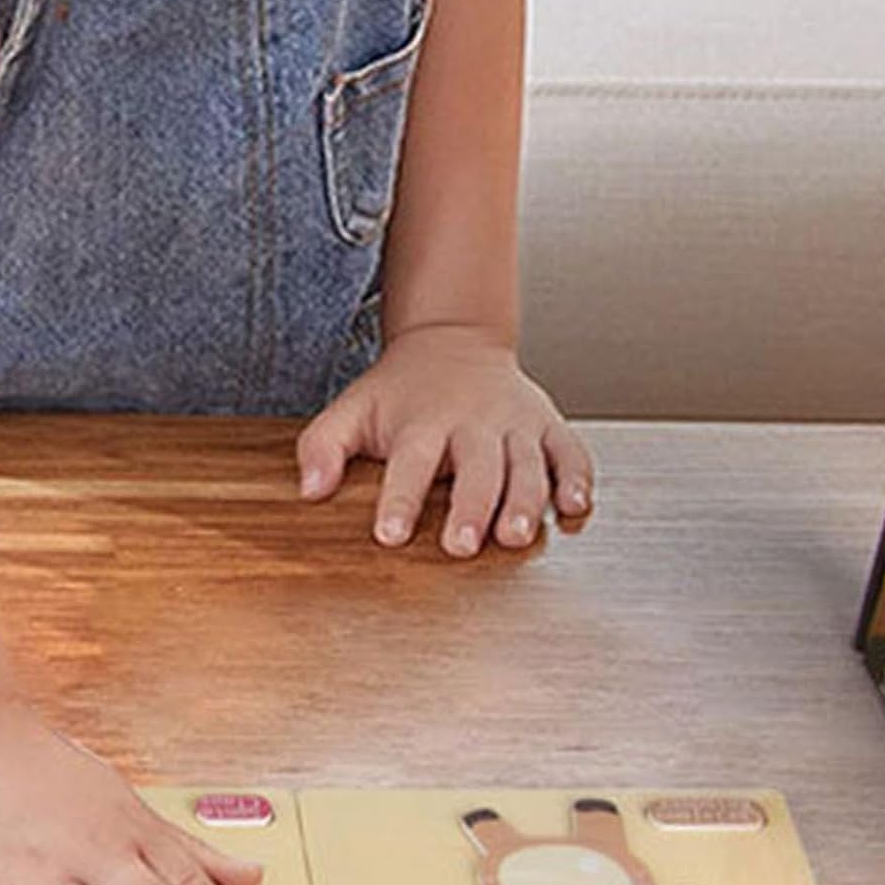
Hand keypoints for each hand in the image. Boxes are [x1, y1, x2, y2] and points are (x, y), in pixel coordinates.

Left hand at [296, 323, 592, 554]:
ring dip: (524, 501)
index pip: (411, 462)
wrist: (453, 339)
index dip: (400, 498)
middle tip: (460, 545)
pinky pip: (570, 452)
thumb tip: (308, 491)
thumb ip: (323, 446)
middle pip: (476, 466)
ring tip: (515, 536)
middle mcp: (474, 422)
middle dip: (469, 506)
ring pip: (526, 464)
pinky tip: (575, 507)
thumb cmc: (400, 391)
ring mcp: (515, 423)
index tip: (390, 534)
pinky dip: (577, 478)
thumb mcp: (352, 409)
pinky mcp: (547, 426)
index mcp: (424, 421)